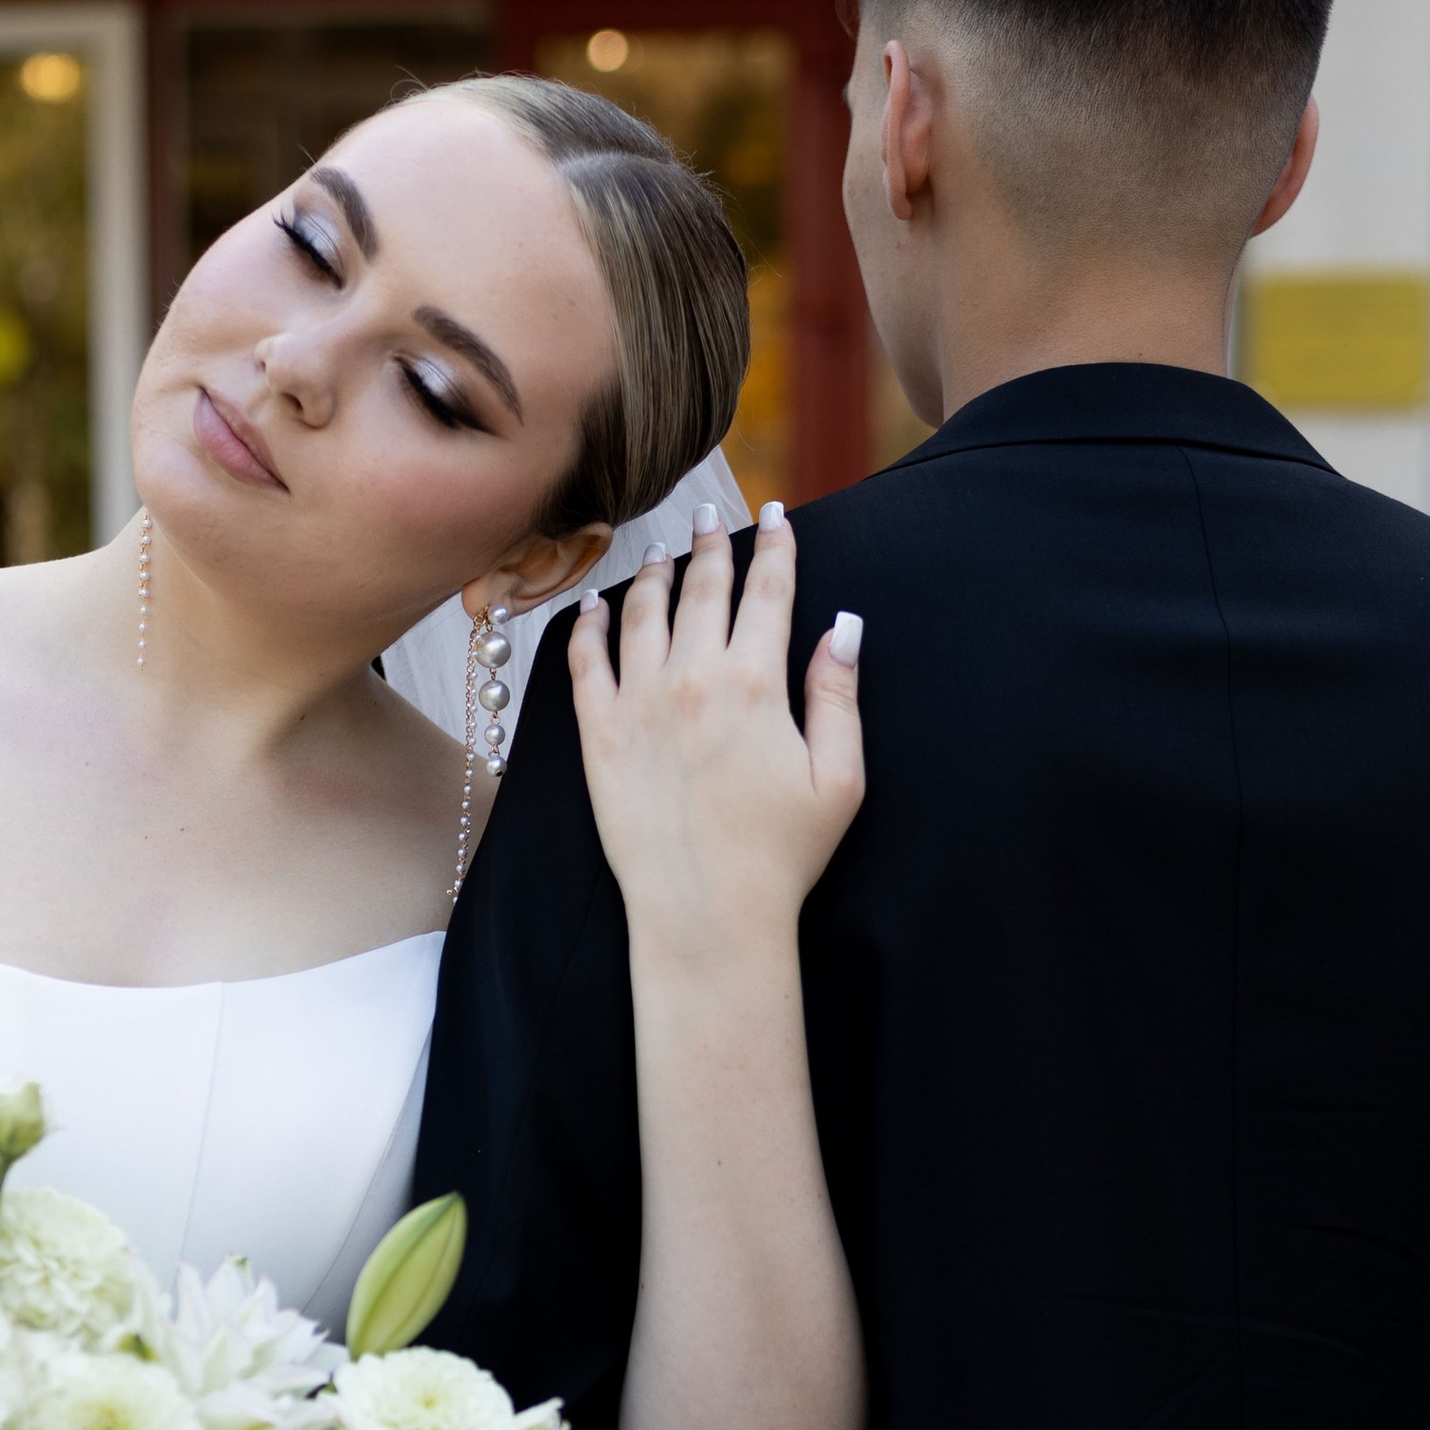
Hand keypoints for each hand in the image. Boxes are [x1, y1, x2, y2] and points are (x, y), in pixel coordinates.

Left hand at [568, 504, 864, 966]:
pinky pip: (586, 663)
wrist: (705, 914)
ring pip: (643, 614)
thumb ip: (837, 696)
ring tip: (662, 553)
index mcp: (756, 683)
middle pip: (703, 590)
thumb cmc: (782, 856)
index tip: (778, 516)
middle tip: (713, 518)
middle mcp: (692, 679)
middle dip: (713, 546)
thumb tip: (844, 627)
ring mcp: (639, 703)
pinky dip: (589, 626)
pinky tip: (595, 607)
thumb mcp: (838, 778)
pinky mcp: (599, 735)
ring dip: (655, 574)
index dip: (776, 547)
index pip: (768, 592)